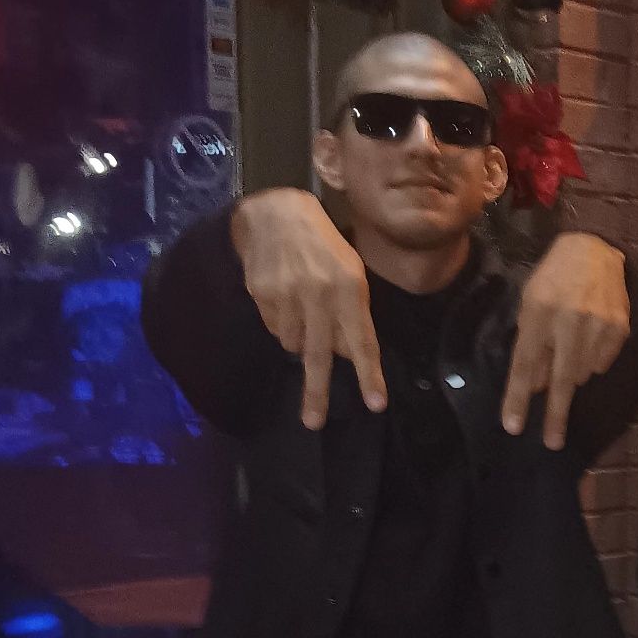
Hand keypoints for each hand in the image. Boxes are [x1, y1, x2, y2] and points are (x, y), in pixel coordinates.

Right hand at [232, 189, 384, 429]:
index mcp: (350, 289)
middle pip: (320, 355)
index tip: (375, 405)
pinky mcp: (262, 296)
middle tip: (314, 422)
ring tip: (302, 310)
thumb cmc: (324, 247)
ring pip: (294, 344)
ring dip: (300, 340)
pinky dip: (282, 324)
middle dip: (317, 392)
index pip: (363, 341)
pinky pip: (275, 329)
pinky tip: (284, 299)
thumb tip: (348, 356)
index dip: (369, 375)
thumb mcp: (351, 272)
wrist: (276, 214)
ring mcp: (288, 296)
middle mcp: (320, 296)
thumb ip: (353, 314)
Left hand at [502, 232, 630, 448]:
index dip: (518, 398)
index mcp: (538, 312)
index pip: (525, 365)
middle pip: (559, 380)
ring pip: (582, 373)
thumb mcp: (530, 304)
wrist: (593, 250)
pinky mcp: (619, 328)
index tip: (513, 427)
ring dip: (571, 373)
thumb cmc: (552, 278)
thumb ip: (530, 343)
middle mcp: (569, 320)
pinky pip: (602, 363)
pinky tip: (587, 339)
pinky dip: (591, 361)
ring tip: (568, 347)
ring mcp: (598, 325)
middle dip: (554, 414)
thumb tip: (536, 385)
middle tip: (551, 443)